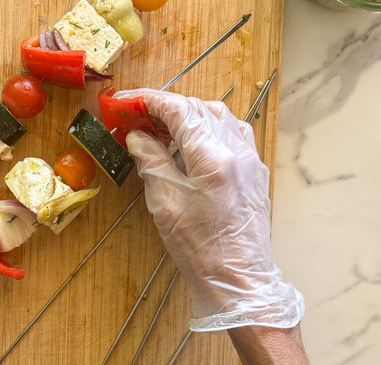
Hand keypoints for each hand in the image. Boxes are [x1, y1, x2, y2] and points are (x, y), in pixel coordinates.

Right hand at [121, 89, 303, 331]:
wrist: (238, 280)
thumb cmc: (200, 248)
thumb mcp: (164, 202)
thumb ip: (151, 160)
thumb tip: (138, 136)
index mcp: (212, 156)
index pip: (179, 109)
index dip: (149, 99)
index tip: (126, 101)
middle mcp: (236, 150)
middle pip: (198, 108)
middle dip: (165, 107)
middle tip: (136, 117)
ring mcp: (250, 159)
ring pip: (217, 117)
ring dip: (187, 115)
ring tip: (160, 130)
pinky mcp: (254, 171)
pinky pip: (232, 133)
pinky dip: (207, 129)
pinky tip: (190, 144)